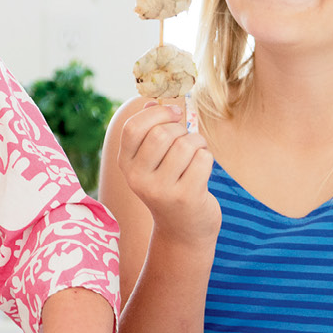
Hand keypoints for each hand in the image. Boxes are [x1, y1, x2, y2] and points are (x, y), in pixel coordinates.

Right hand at [119, 100, 219, 247]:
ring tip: (196, 154)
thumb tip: (152, 101)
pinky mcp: (186, 197)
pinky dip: (207, 157)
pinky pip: (202, 158)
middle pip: (162, 133)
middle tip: (187, 140)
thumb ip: (149, 132)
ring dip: (197, 142)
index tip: (174, 113)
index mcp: (126, 165)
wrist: (182, 230)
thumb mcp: (151, 163)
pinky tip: (202, 169)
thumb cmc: (170, 185)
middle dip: (181, 129)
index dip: (157, 113)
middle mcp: (138, 179)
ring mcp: (161, 190)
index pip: (133, 128)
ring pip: (186, 144)